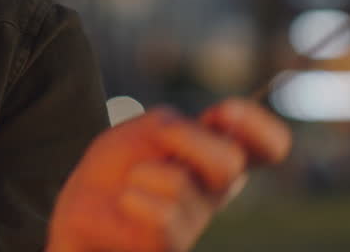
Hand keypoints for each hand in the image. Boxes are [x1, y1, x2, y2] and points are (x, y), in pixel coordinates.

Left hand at [47, 99, 289, 251]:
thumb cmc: (118, 167)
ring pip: (184, 184)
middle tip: (161, 139)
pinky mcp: (172, 247)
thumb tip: (211, 129)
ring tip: (131, 182)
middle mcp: (215, 191)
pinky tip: (126, 203)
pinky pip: (163, 217)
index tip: (224, 111)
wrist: (79, 208)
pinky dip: (134, 198)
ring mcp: (196, 222)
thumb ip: (181, 126)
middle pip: (231, 163)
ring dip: (145, 172)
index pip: (270, 147)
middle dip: (188, 142)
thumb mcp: (147, 130)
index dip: (260, 126)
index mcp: (216, 157)